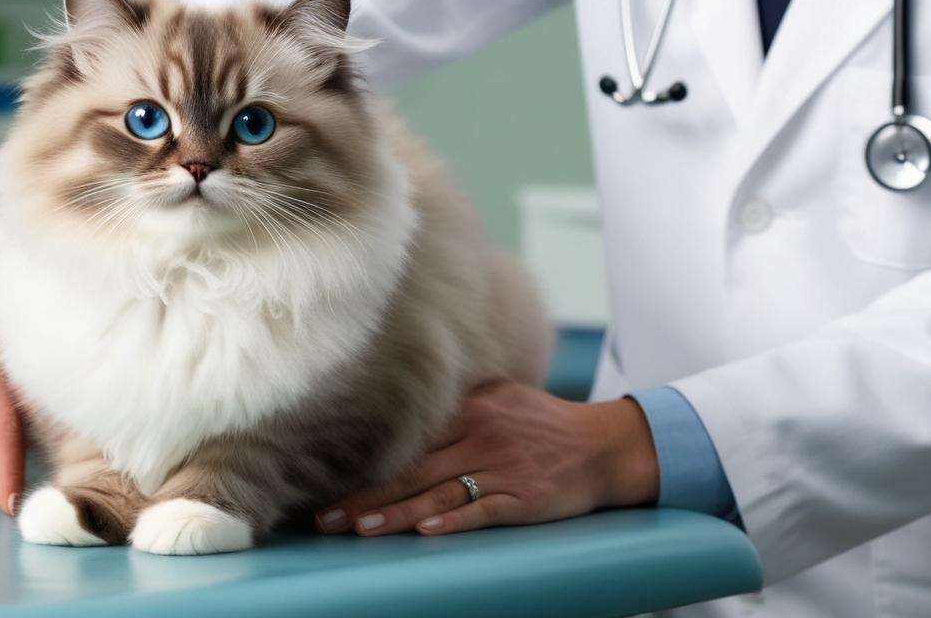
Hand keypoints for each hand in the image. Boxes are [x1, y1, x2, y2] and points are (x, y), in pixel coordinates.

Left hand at [0, 250, 25, 514]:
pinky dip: (16, 444)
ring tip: (6, 491)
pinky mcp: (28, 381)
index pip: (2, 423)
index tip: (7, 504)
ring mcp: (24, 370)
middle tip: (8, 507)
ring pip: (29, 425)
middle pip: (22, 427)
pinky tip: (4, 463)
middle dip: (15, 469)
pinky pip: (28, 419)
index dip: (8, 467)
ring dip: (17, 458)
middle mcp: (13, 364)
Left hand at [316, 381, 657, 536]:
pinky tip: (426, 531)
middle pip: (412, 471)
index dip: (366, 467)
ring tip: (360, 528)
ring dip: (396, 513)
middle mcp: (480, 436)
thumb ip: (456, 406)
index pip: (407, 443)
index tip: (328, 485)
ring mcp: (502, 468)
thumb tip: (406, 416)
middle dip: (365, 496)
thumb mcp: (499, 399)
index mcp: (469, 411)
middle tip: (326, 518)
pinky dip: (454, 521)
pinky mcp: (523, 497)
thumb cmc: (544, 423)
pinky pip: (482, 510)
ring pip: (438, 494)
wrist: (604, 445)